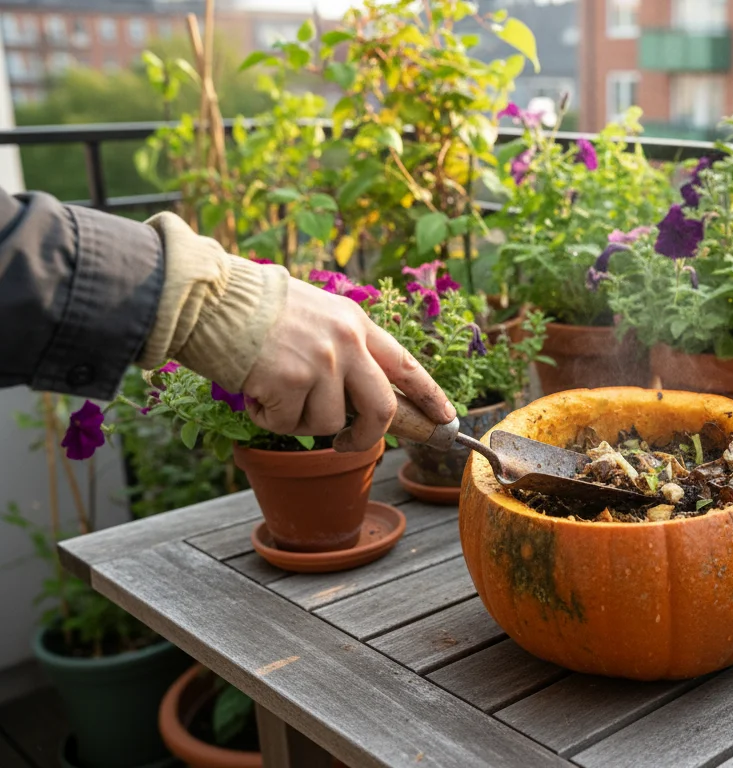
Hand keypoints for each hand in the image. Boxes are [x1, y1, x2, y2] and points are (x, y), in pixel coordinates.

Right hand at [241, 279, 454, 451]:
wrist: (210, 296)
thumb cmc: (254, 308)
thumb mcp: (316, 312)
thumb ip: (344, 346)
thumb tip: (358, 398)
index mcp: (356, 323)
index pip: (406, 365)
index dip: (429, 395)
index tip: (446, 417)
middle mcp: (347, 342)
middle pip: (380, 408)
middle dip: (368, 436)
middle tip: (348, 443)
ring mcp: (322, 362)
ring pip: (327, 424)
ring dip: (297, 420)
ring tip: (271, 390)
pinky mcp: (291, 382)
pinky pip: (287, 425)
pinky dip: (267, 418)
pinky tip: (253, 390)